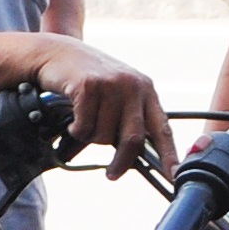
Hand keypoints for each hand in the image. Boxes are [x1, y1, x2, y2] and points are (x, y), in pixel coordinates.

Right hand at [30, 38, 168, 179]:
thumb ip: (129, 116)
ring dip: (90, 137)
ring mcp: (111, 84)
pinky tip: (73, 120)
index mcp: (146, 89)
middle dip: (121, 162)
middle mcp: (132, 85)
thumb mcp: (117, 92)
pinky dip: (76, 130)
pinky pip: (85, 127)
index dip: (168, 155)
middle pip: (133, 139)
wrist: (56, 53)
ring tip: (83, 123)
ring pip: (103, 136)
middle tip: (112, 174)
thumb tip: (135, 156)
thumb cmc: (87, 78)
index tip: (172, 176)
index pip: (162, 128)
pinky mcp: (88, 86)